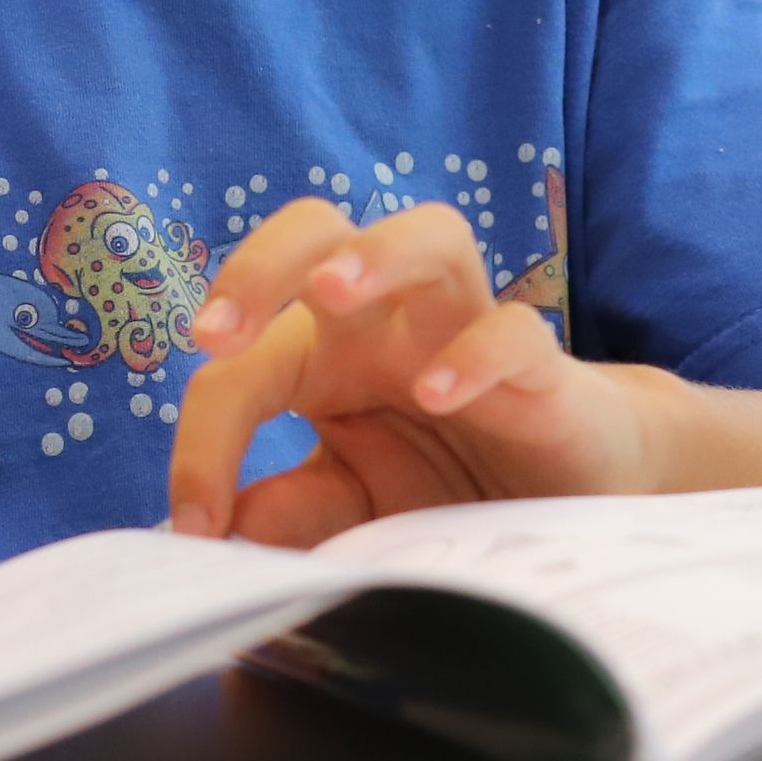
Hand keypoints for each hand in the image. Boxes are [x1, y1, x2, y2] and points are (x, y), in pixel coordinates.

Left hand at [169, 198, 657, 546]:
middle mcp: (390, 322)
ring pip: (432, 233)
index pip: (245, 361)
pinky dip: (474, 354)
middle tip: (215, 336)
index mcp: (327, 352)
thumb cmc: (447, 486)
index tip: (193, 524)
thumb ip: (290, 512)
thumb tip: (213, 531)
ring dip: (377, 252)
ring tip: (331, 291)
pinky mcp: (541, 370)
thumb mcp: (353, 510)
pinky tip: (437, 395)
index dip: (205, 439)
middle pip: (319, 228)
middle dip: (260, 264)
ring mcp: (467, 332)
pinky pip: (514, 330)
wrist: (568, 501)